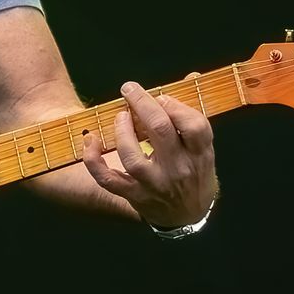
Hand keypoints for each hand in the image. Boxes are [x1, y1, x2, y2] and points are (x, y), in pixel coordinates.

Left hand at [80, 81, 217, 231]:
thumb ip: (193, 112)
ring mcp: (153, 184)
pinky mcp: (133, 194)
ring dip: (121, 130)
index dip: (176, 105)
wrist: (188, 216)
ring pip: (133, 156)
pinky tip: (91, 140)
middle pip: (161, 131)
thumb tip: (191, 77)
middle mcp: (178, 170)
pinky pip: (107, 179)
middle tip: (129, 89)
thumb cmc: (194, 173)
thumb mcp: (202, 147)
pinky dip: (93, 160)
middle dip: (142, 104)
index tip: (162, 97)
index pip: (194, 126)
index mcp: (199, 155)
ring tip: (120, 116)